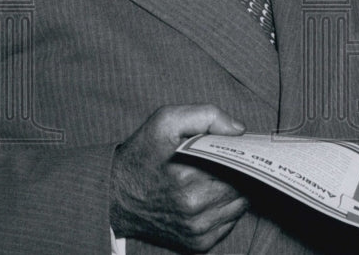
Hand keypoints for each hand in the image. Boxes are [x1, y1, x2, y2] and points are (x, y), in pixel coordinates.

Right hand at [110, 104, 249, 251]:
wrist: (114, 194)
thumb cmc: (143, 153)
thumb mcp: (167, 121)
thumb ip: (207, 116)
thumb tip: (239, 130)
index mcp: (189, 179)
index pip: (240, 166)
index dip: (244, 154)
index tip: (241, 146)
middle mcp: (195, 209)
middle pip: (243, 186)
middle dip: (241, 172)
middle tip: (230, 160)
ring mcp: (197, 230)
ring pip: (240, 206)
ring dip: (236, 192)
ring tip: (220, 177)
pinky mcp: (197, 244)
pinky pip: (229, 223)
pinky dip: (227, 210)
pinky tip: (212, 195)